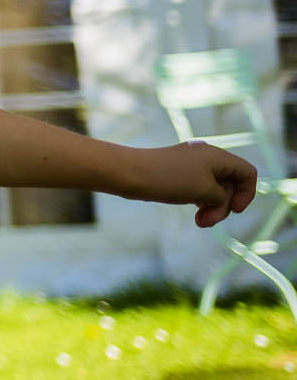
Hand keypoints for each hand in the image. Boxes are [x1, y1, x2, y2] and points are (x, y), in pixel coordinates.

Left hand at [126, 142, 256, 226]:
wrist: (130, 174)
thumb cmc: (169, 180)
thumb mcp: (205, 192)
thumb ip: (223, 197)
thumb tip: (219, 198)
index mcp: (218, 156)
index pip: (248, 173)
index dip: (246, 193)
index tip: (234, 210)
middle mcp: (207, 158)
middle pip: (231, 184)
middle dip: (224, 206)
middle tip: (209, 221)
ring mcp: (193, 166)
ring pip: (215, 190)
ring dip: (212, 208)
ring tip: (201, 222)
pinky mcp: (180, 174)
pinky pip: (200, 190)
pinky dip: (201, 203)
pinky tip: (196, 216)